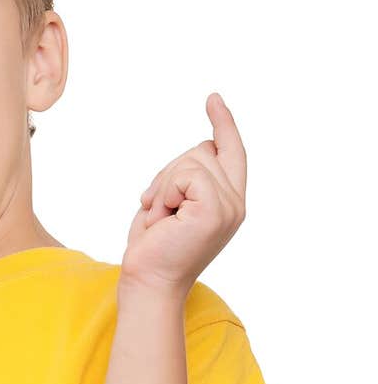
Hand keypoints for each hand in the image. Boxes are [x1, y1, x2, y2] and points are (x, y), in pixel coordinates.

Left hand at [121, 93, 246, 296]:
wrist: (148, 284)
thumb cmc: (153, 250)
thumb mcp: (172, 205)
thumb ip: (189, 179)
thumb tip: (200, 149)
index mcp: (228, 202)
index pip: (232, 152)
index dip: (224, 124)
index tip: (213, 99)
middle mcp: (236, 204)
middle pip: (202, 150)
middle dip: (169, 173)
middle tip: (156, 210)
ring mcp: (229, 207)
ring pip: (191, 160)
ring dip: (163, 186)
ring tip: (160, 219)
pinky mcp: (214, 211)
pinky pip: (185, 175)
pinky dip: (164, 192)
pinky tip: (161, 218)